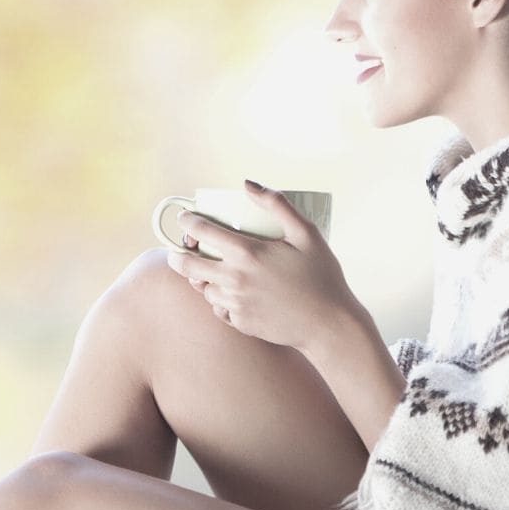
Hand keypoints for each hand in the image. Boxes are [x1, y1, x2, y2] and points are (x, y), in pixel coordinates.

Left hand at [165, 179, 363, 353]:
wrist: (330, 324)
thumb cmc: (322, 276)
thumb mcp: (306, 233)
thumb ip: (277, 204)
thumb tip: (248, 184)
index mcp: (247, 253)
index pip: (201, 232)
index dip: (187, 222)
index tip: (184, 218)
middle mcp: (234, 279)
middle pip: (188, 265)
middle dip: (178, 255)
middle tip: (180, 250)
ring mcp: (235, 304)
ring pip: (203, 289)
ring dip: (201, 279)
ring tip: (208, 271)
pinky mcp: (240, 323)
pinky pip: (219, 309)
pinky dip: (220, 300)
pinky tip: (230, 294)